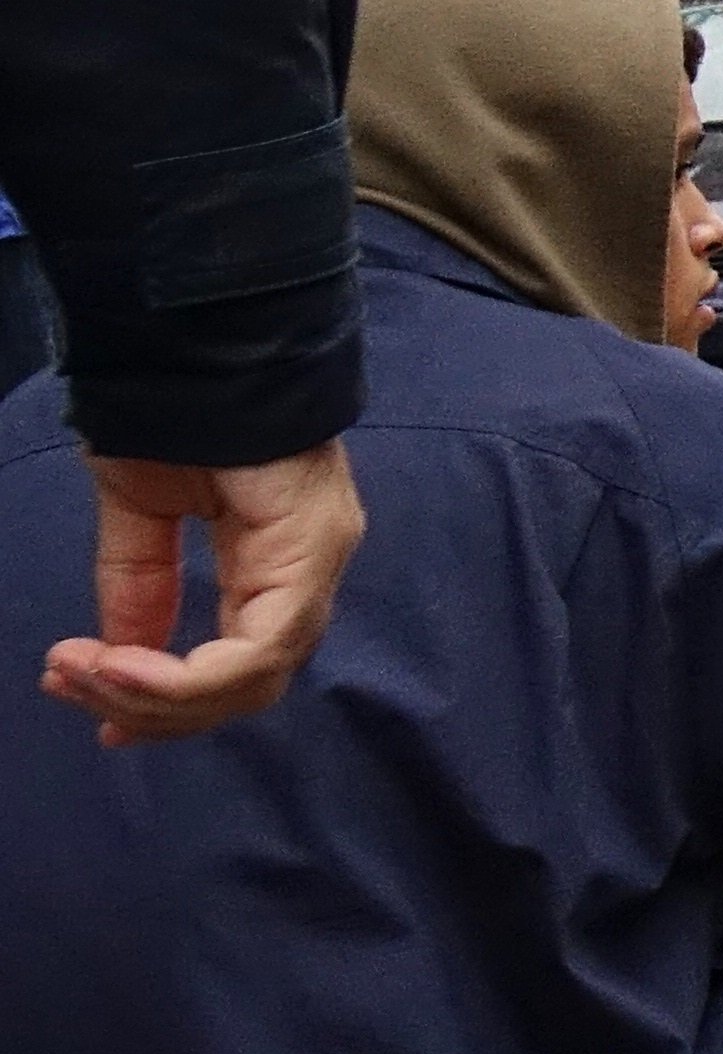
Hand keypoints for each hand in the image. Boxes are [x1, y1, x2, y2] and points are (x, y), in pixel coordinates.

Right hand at [40, 442, 364, 744]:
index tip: (96, 711)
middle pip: (247, 685)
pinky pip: (259, 647)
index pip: (239, 664)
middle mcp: (305, 571)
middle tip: (74, 689)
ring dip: (156, 693)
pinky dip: (183, 673)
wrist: (194, 342)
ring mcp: (317, 560)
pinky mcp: (312, 550)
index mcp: (273, 563)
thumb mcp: (142, 512)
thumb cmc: (175, 410)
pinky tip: (117, 665)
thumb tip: (119, 655)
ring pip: (253, 678)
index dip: (171, 702)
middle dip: (153, 705)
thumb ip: (139, 585)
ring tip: (83, 671)